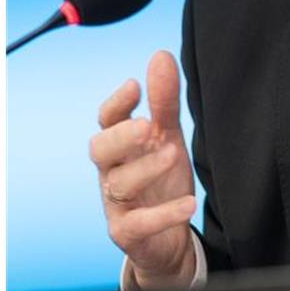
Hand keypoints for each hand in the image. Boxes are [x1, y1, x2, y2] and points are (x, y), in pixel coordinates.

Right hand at [89, 50, 196, 289]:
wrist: (167, 235)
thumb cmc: (161, 177)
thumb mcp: (166, 136)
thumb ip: (164, 101)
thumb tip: (161, 55)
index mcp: (120, 145)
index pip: (107, 120)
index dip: (117, 104)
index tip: (134, 85)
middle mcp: (112, 172)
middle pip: (101, 151)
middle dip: (120, 137)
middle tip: (146, 125)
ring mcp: (117, 204)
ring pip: (119, 185)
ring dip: (145, 168)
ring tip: (173, 153)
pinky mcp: (128, 233)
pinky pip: (138, 225)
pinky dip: (163, 214)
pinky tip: (188, 204)